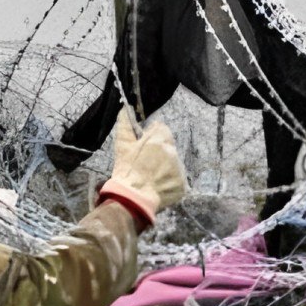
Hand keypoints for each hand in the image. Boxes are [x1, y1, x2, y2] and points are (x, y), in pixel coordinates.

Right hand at [97, 109, 186, 226]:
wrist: (132, 197)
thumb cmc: (126, 170)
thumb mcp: (122, 146)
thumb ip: (125, 125)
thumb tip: (125, 108)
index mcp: (158, 141)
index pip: (162, 129)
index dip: (153, 137)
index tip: (145, 147)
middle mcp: (172, 153)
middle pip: (169, 147)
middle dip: (159, 152)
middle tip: (146, 164)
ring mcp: (179, 170)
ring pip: (174, 163)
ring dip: (165, 167)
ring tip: (151, 177)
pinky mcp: (183, 185)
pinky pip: (178, 180)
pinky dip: (170, 182)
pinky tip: (158, 186)